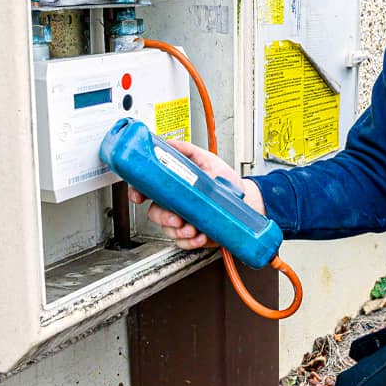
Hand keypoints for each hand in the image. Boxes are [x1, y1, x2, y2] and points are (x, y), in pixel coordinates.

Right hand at [127, 139, 264, 249]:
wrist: (246, 200)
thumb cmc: (226, 180)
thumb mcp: (207, 160)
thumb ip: (187, 151)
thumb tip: (168, 143)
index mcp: (174, 187)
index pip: (148, 190)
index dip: (138, 193)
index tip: (139, 196)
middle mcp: (175, 204)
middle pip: (154, 213)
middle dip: (162, 217)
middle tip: (175, 218)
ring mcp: (184, 220)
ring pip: (168, 230)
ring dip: (178, 231)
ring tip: (192, 227)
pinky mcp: (194, 235)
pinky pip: (184, 242)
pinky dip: (191, 241)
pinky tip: (199, 235)